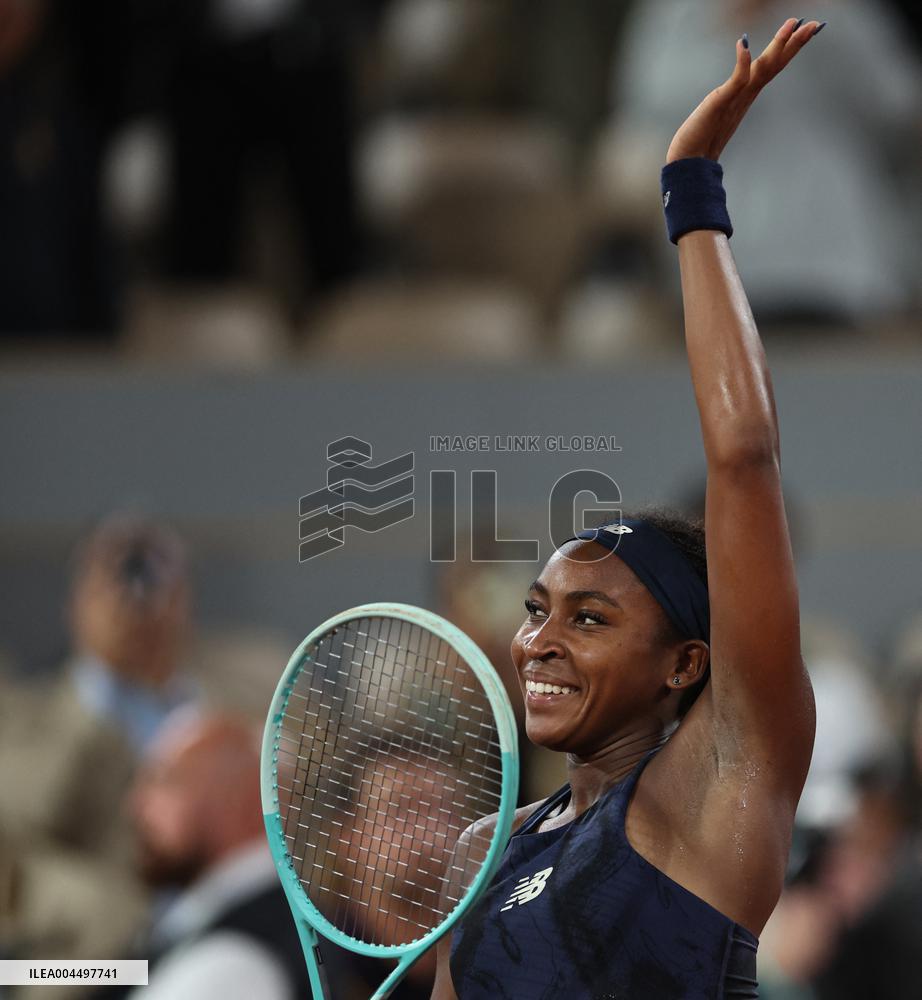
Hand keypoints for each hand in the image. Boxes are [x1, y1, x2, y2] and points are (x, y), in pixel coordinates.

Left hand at [666, 17, 824, 164]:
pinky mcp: (720, 102)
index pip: (773, 66)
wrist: (689, 159)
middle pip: (774, 65)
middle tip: (815, 23)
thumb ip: (731, 91)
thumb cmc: (701, 135)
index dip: (790, 48)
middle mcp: (745, 95)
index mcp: (747, 94)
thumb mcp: (720, 107)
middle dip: (794, 43)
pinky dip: (742, 62)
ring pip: (762, 68)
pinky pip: (735, 80)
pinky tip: (743, 43)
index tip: (806, 29)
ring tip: (792, 25)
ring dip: (778, 46)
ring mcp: (735, 99)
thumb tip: (739, 80)